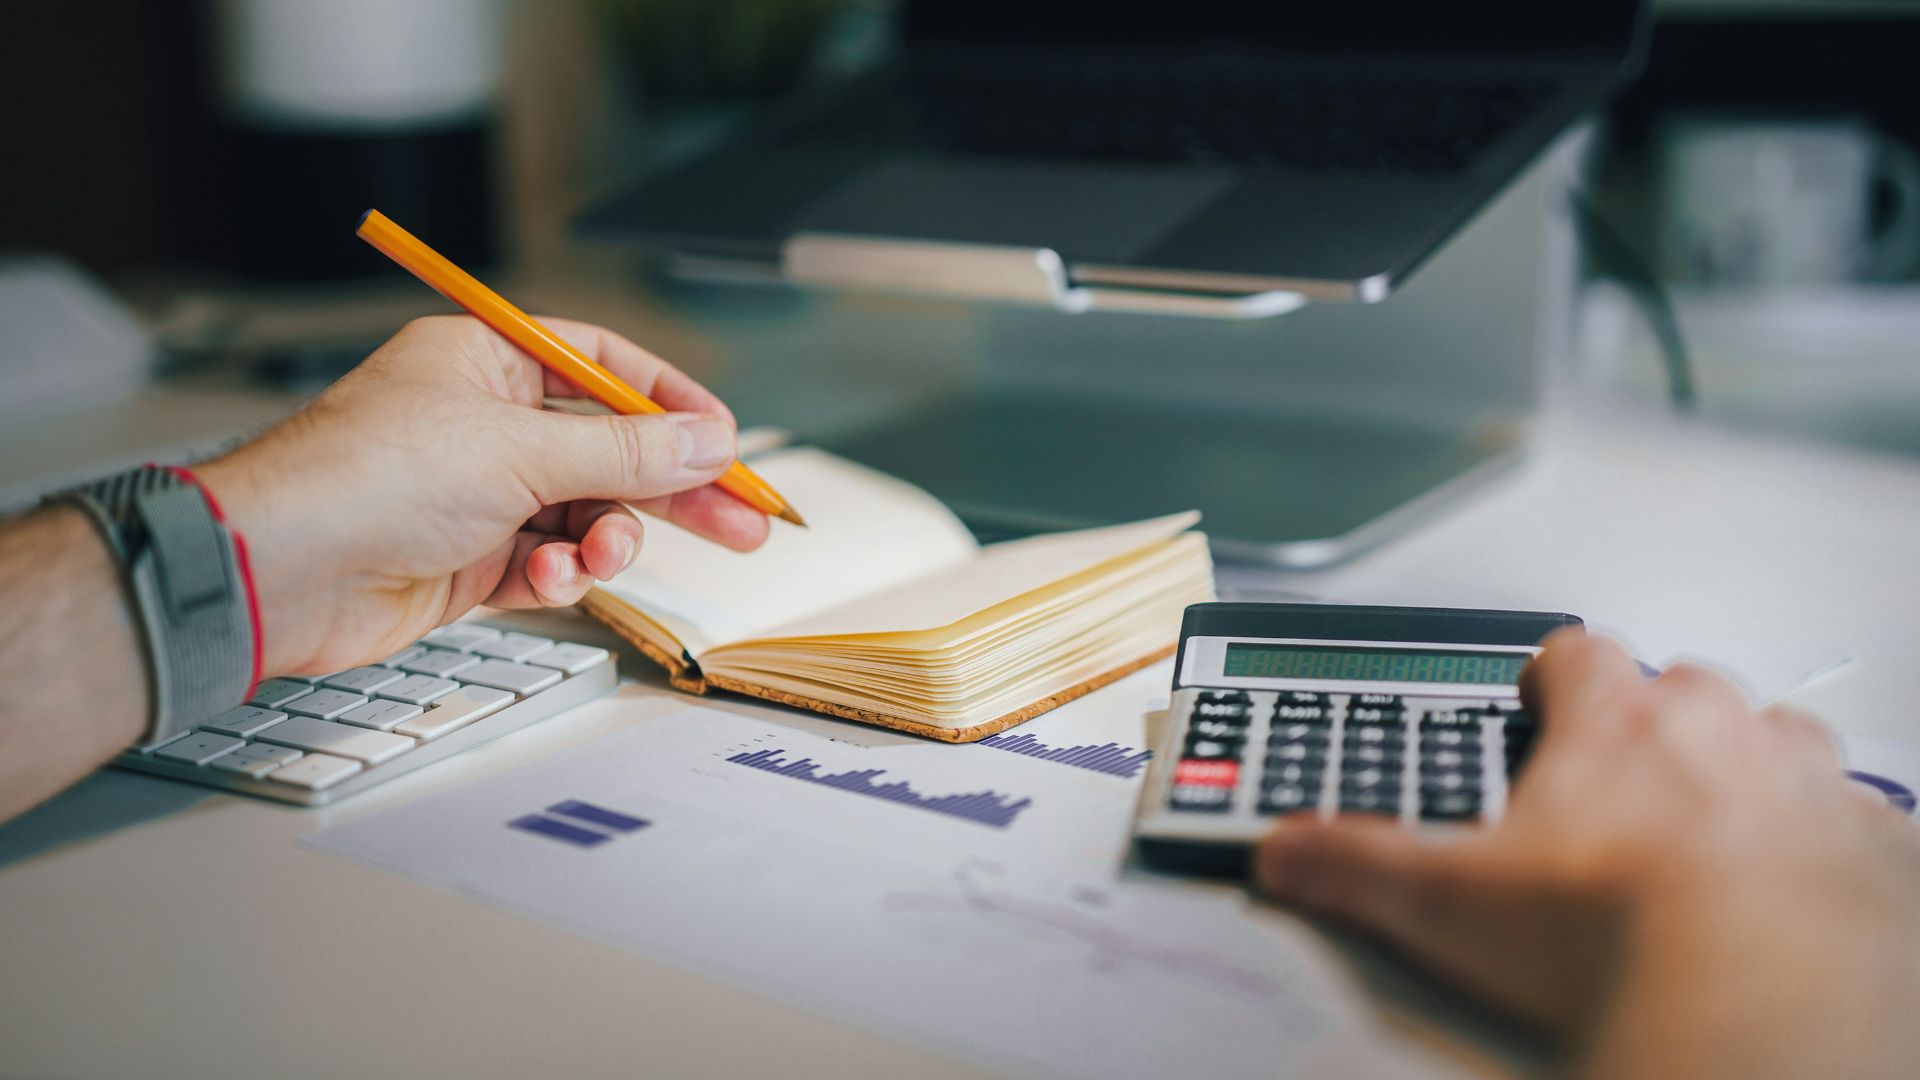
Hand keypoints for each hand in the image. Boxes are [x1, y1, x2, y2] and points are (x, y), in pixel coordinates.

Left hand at [197, 315, 768, 675]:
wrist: (280, 570)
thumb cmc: (366, 478)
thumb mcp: (519, 450)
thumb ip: (625, 451)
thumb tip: (707, 442)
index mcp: (487, 360)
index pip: (604, 365)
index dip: (671, 402)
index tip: (726, 442)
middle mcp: (484, 421)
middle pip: (609, 448)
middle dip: (673, 490)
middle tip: (743, 523)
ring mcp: (478, 493)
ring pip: (584, 513)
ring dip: (605, 540)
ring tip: (601, 556)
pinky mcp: (469, 559)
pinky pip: (546, 564)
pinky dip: (558, 576)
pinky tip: (548, 583)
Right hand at [1253, 630, 1919, 1076]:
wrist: (1762, 1005)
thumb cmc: (1617, 939)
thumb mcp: (1450, 904)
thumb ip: (1356, 863)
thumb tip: (1285, 851)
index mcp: (1618, 726)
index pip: (1576, 652)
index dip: (1553, 677)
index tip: (1540, 706)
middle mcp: (1722, 733)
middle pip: (1685, 689)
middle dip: (1656, 726)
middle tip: (1620, 795)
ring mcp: (1810, 786)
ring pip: (1783, 740)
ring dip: (1753, 771)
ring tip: (1715, 835)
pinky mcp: (1881, 851)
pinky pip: (1865, 821)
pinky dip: (1835, 845)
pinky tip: (1800, 890)